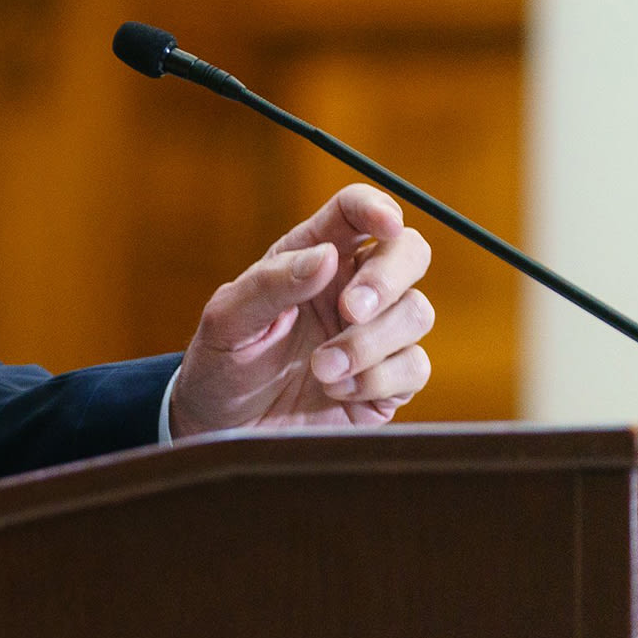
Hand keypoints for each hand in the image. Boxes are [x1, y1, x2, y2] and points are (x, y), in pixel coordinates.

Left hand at [167, 183, 433, 439]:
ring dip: (369, 342)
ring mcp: (374, 334)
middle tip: (349, 309)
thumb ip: (271, 284)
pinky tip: (335, 391)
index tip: (385, 222)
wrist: (224, 431)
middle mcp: (350, 288)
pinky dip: (376, 379)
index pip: (354, 211)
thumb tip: (327, 256)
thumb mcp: (228, 321)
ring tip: (319, 369)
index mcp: (309, 257)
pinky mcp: (388, 381)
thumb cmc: (220, 364)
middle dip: (388, 277)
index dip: (376, 207)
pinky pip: (415, 366)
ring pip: (417, 312)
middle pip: (409, 252)